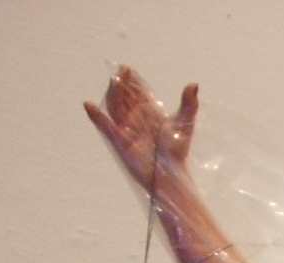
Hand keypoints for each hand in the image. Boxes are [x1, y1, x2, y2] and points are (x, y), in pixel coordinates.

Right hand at [86, 66, 198, 194]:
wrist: (171, 173)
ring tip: (114, 82)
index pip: (137, 91)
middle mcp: (136, 117)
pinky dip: (97, 117)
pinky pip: (106, 127)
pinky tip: (89, 105)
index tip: (128, 69)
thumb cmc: (176, 151)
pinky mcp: (120, 141)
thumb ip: (189, 104)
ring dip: (113, 93)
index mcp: (150, 111)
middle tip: (121, 72)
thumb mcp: (184, 123)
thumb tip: (194, 84)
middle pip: (124, 96)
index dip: (132, 80)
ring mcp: (126, 128)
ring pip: (115, 106)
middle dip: (122, 83)